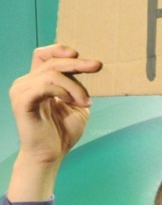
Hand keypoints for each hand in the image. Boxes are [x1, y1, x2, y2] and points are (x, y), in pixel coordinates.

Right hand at [7, 45, 100, 202]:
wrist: (50, 155)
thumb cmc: (62, 132)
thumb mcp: (77, 105)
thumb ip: (79, 87)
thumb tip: (91, 69)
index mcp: (37, 81)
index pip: (44, 55)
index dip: (60, 50)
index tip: (81, 55)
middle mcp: (26, 83)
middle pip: (52, 62)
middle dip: (77, 63)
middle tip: (97, 66)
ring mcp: (21, 91)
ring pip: (51, 74)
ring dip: (74, 86)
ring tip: (85, 101)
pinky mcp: (22, 102)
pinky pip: (43, 86)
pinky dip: (62, 91)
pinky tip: (71, 102)